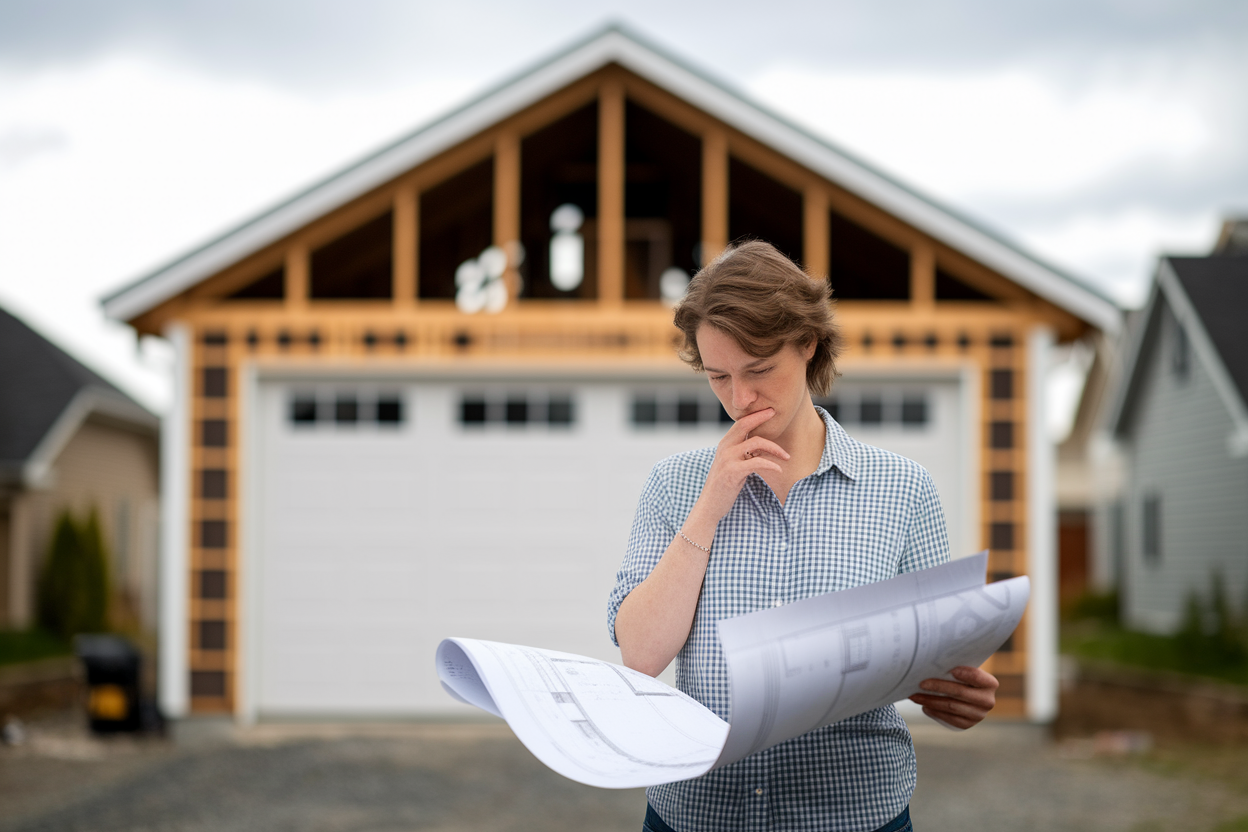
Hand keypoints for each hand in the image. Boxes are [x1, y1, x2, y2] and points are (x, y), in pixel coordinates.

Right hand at [693, 408, 789, 523]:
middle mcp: (724, 448)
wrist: (709, 506)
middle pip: (744, 425)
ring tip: (786, 456)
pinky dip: (771, 464)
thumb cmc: (723, 487)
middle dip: (761, 417)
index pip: (739, 423)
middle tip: (776, 414)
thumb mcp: (730, 465)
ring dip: (775, 448)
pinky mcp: (733, 471)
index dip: (755, 415)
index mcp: (724, 445)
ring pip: (756, 442)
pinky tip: (779, 469)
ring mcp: (727, 459)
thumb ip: (740, 454)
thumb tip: (758, 448)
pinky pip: (757, 462)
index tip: (769, 411)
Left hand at [908, 665, 998, 729]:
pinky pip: (949, 719)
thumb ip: (955, 667)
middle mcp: (987, 701)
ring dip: (931, 701)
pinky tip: (924, 706)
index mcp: (989, 683)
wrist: (968, 692)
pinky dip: (935, 712)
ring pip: (951, 707)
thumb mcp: (964, 669)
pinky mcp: (967, 724)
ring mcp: (978, 715)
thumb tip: (932, 664)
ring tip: (915, 696)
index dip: (965, 673)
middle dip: (938, 687)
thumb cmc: (962, 676)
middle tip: (921, 683)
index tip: (950, 670)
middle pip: (960, 693)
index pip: (977, 677)